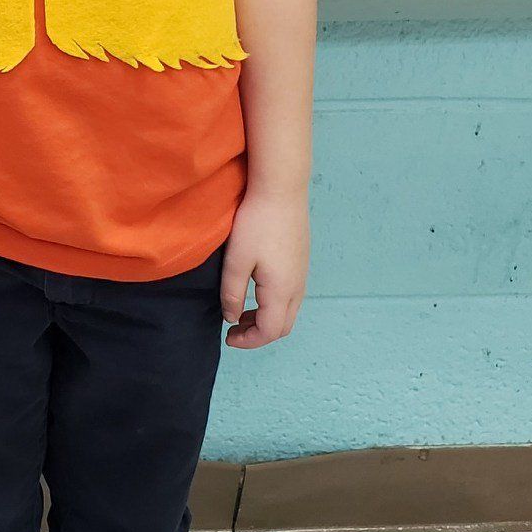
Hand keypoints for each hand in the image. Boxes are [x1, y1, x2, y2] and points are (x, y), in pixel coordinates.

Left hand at [221, 187, 309, 348]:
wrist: (281, 190)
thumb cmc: (256, 223)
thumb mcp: (236, 261)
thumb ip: (232, 293)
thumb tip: (232, 317)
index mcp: (281, 291)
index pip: (269, 332)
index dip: (248, 341)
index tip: (228, 336)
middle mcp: (297, 287)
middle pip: (283, 326)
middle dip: (259, 334)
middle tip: (234, 328)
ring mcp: (302, 274)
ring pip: (288, 311)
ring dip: (266, 318)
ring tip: (242, 311)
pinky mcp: (301, 262)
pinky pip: (291, 296)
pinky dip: (274, 304)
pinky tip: (255, 290)